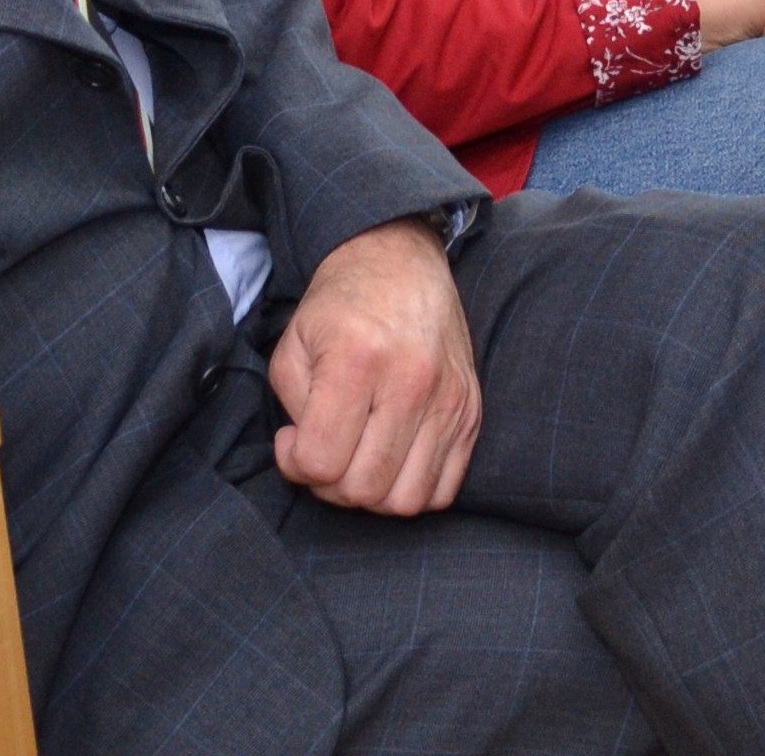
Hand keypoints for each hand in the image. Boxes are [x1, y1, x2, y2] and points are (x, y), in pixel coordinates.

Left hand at [267, 220, 481, 516]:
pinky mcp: (472, 412)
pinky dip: (412, 490)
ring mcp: (449, 400)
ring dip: (373, 494)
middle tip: (324, 451)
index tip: (293, 438)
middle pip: (364, 489)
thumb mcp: (293, 343)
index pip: (321, 462)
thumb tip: (309, 462)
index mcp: (358, 359)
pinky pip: (444, 490)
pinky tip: (392, 460)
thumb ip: (293, 409)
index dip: (295, 463)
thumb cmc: (340, 305)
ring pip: (406, 501)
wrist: (401, 262)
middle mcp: (411, 382)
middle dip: (330, 485)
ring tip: (358, 460)